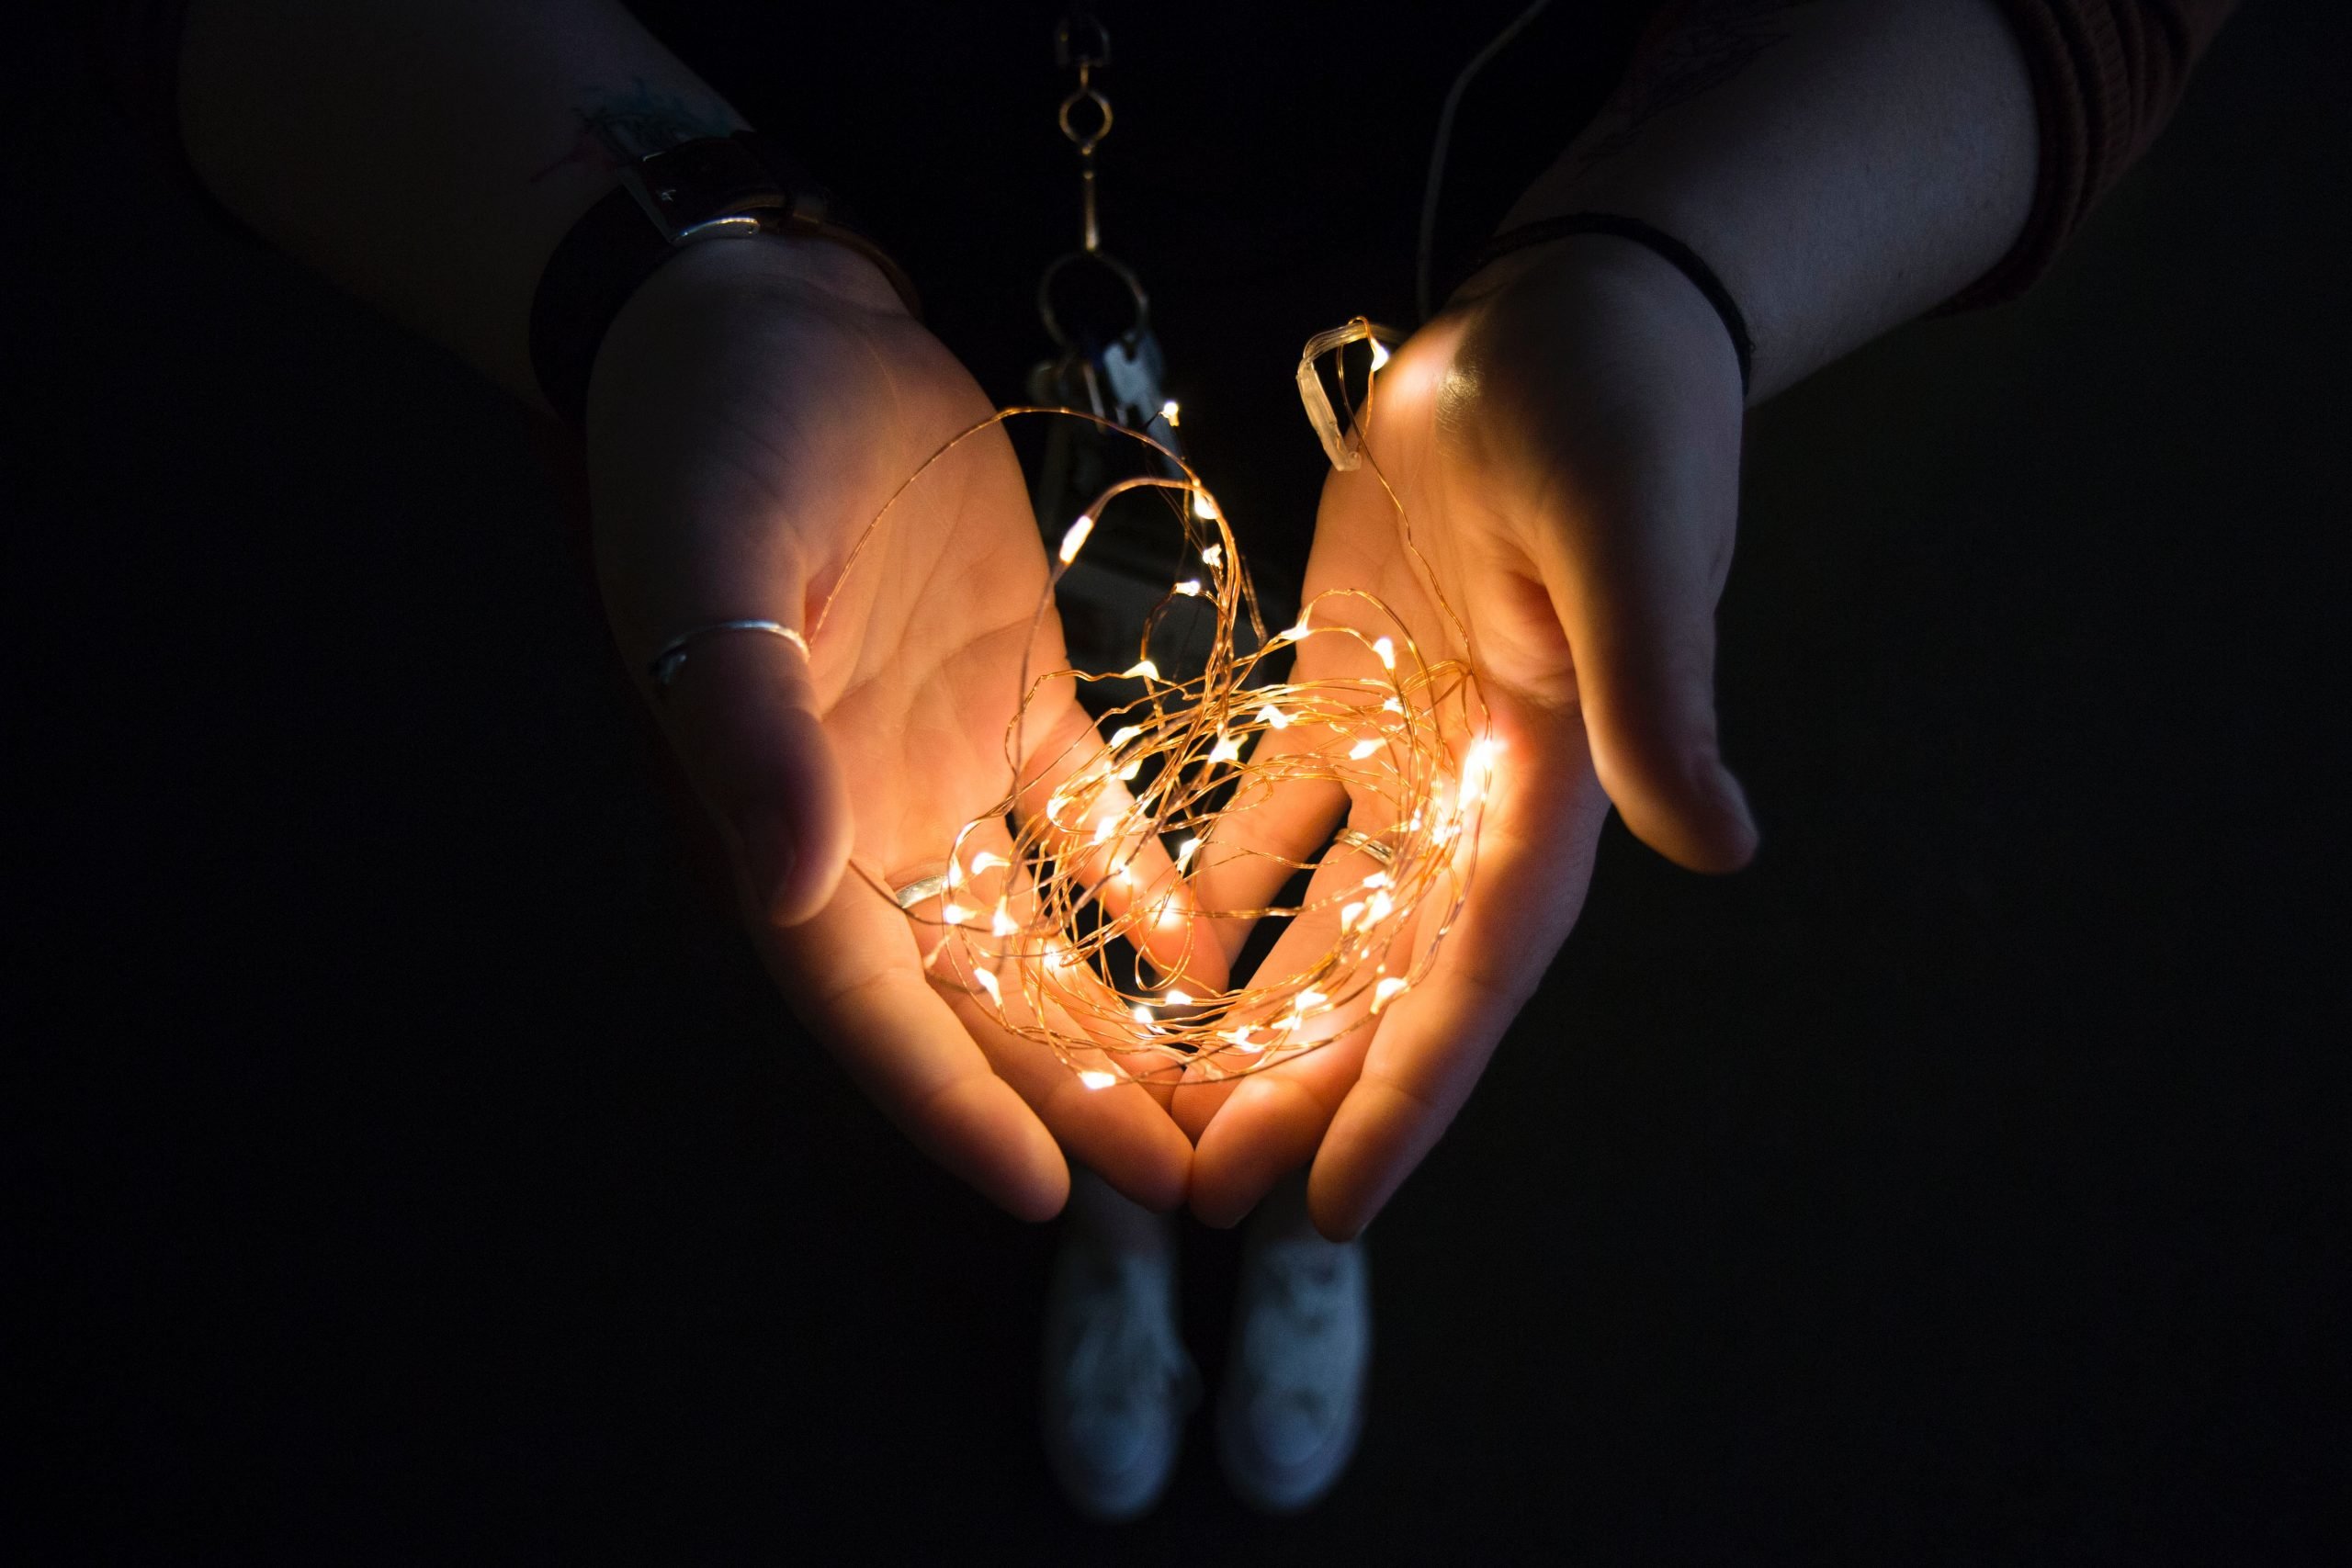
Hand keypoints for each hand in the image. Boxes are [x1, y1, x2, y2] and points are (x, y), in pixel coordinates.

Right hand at [586, 237, 1194, 1218]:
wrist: (765, 315)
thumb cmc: (710, 439)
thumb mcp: (711, 574)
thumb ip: (748, 733)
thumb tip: (783, 888)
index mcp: (783, 818)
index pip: (871, 1003)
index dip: (950, 1104)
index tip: (1046, 1197)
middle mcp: (864, 817)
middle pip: (975, 996)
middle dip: (1070, 1095)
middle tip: (1184, 1181)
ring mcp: (943, 759)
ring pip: (1044, 928)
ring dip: (1120, 1018)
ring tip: (1219, 1097)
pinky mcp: (1013, 690)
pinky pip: (1090, 818)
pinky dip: (1147, 884)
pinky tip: (1217, 949)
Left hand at [1175, 235, 1759, 1235]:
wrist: (1567, 316)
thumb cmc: (1612, 415)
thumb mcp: (1627, 544)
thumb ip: (1656, 693)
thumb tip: (1720, 846)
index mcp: (1550, 788)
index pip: (1473, 977)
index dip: (1408, 1095)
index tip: (1333, 1207)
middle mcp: (1483, 796)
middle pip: (1389, 979)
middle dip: (1309, 1091)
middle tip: (1211, 1197)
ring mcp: (1414, 748)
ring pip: (1333, 920)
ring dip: (1267, 1018)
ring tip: (1179, 1114)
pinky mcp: (1350, 687)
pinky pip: (1282, 815)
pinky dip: (1233, 889)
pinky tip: (1175, 957)